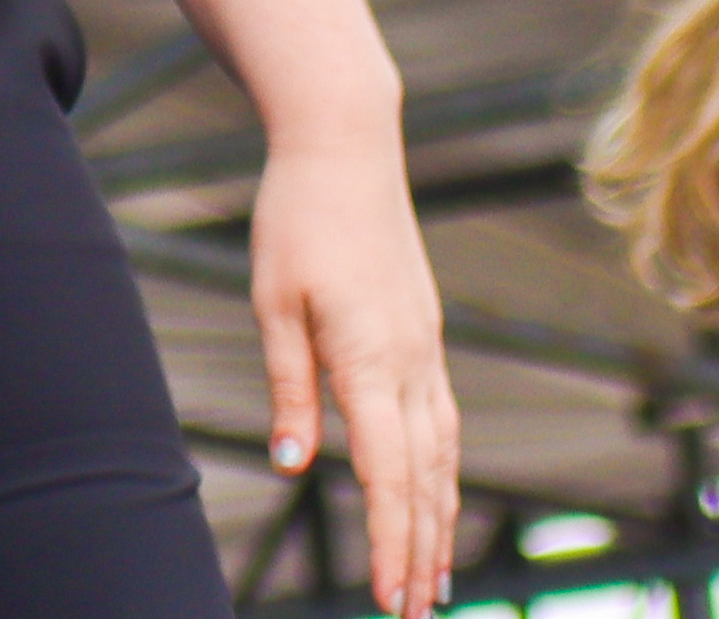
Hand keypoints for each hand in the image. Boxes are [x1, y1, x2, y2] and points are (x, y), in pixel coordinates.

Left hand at [245, 126, 456, 616]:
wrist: (347, 146)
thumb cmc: (297, 219)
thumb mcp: (273, 302)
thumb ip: (290, 388)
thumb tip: (296, 466)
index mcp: (371, 357)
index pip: (389, 474)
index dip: (390, 543)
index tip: (390, 602)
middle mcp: (411, 361)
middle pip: (427, 478)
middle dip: (422, 552)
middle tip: (417, 617)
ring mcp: (425, 347)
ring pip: (445, 455)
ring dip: (440, 521)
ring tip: (435, 580)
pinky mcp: (425, 333)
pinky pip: (443, 420)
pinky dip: (443, 472)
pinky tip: (435, 497)